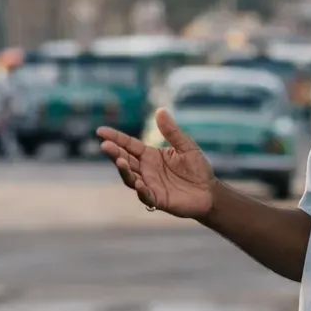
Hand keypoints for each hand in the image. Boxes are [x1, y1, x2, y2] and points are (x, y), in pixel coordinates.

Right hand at [97, 109, 215, 220]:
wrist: (210, 192)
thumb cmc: (197, 168)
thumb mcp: (187, 146)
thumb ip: (172, 132)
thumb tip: (160, 111)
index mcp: (150, 155)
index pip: (129, 144)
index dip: (115, 138)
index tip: (100, 131)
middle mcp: (146, 169)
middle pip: (125, 160)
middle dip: (114, 153)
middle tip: (105, 145)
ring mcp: (149, 184)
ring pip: (130, 177)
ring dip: (123, 170)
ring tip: (119, 161)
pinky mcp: (157, 199)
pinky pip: (145, 195)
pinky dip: (140, 190)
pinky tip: (138, 183)